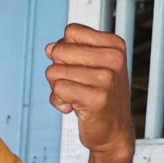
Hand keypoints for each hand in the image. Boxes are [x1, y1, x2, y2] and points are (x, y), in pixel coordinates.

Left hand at [45, 23, 132, 157]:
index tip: (79, 67)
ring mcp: (106, 78)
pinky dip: (58, 101)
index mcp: (114, 45)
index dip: (65, 50)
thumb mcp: (90, 66)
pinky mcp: (97, 98)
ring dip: (57, 88)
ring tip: (76, 96)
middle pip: (58, 50)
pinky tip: (73, 107)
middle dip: (58, 69)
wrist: (113, 131)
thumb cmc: (99, 96)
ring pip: (53, 72)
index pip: (70, 32)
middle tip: (76, 84)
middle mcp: (114, 59)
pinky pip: (57, 90)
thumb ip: (70, 51)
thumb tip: (49, 48)